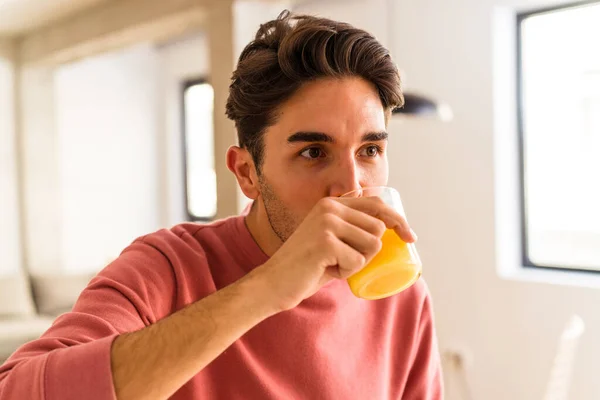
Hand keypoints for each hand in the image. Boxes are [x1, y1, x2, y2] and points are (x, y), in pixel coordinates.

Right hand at [255, 196, 415, 311]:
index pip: (376, 204)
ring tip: (332, 265)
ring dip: (357, 264)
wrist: (274, 283)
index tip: (410, 237)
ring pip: (371, 246)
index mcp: (332, 203)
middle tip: (341, 262)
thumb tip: (387, 228)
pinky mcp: (326, 242)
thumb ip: (348, 228)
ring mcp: (327, 223)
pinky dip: (346, 274)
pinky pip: (357, 262)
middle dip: (368, 253)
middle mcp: (329, 208)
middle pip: (378, 229)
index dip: (398, 220)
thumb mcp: (329, 240)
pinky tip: (325, 271)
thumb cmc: (306, 267)